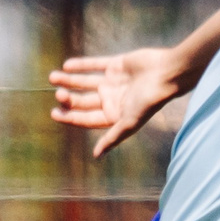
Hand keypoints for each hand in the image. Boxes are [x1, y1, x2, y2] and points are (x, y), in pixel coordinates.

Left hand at [49, 49, 187, 158]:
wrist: (166, 74)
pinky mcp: (117, 65)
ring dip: (70, 80)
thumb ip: (113, 137)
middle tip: (58, 94)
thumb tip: (96, 155)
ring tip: (53, 77)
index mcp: (114, 115)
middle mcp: (112, 99)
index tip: (54, 113)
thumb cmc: (150, 101)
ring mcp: (114, 82)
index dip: (70, 117)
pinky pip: (95, 65)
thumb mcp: (130, 122)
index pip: (87, 118)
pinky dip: (82, 65)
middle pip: (84, 101)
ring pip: (86, 82)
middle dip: (69, 98)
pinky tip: (67, 65)